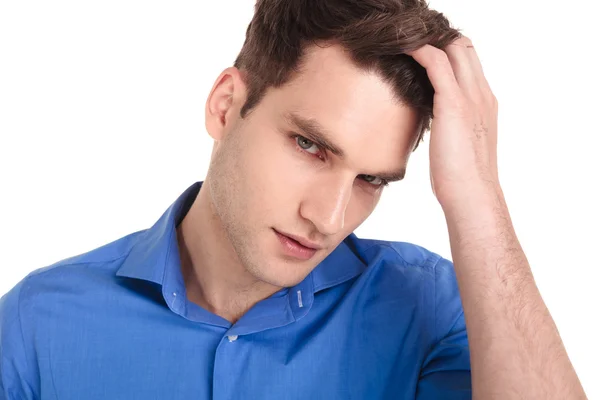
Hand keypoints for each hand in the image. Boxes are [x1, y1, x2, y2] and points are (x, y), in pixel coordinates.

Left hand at [406, 36, 499, 209]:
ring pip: (453, 48)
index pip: (469, 62)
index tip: (423, 53)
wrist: (472, 196)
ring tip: (403, 41)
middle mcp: (482, 94)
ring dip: (428, 40)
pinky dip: (419, 51)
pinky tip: (402, 50)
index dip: (448, 51)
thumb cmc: (461, 179)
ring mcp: (471, 97)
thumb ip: (451, 127)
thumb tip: (435, 126)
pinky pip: (436, 63)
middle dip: (438, 39)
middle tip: (410, 42)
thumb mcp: (459, 145)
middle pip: (464, 47)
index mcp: (484, 104)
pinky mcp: (454, 104)